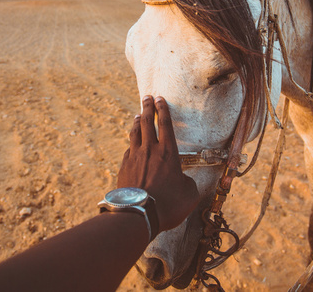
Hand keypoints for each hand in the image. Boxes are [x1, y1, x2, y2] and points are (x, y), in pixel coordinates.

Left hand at [117, 95, 198, 233]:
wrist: (138, 215)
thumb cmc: (168, 205)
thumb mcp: (189, 195)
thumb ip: (188, 183)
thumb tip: (184, 181)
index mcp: (168, 152)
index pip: (165, 124)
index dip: (163, 109)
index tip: (160, 99)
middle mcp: (150, 150)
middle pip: (147, 122)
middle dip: (147, 107)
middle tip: (147, 97)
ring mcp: (134, 157)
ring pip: (134, 133)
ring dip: (136, 122)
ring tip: (137, 115)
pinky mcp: (123, 167)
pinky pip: (128, 150)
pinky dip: (131, 144)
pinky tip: (132, 144)